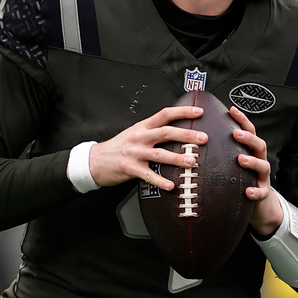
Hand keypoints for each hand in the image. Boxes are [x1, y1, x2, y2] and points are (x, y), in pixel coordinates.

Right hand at [88, 105, 207, 190]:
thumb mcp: (134, 133)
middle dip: (186, 135)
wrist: (94, 160)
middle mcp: (140, 137)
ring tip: (191, 162)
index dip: (182, 112)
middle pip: (166, 132)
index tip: (199, 112)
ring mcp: (134, 152)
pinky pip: (148, 175)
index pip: (165, 114)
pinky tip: (170, 185)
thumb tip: (176, 131)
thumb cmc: (118, 147)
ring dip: (177, 158)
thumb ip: (152, 131)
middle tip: (203, 139)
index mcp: (142, 126)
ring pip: (159, 154)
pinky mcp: (129, 168)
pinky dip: (160, 180)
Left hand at [230, 106, 283, 236]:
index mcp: (250, 151)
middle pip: (259, 145)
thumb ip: (220, 151)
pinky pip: (261, 192)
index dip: (242, 120)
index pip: (249, 131)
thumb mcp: (230, 163)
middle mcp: (259, 161)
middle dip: (248, 138)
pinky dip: (256, 191)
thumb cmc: (239, 179)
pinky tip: (248, 192)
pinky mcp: (262, 193)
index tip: (231, 110)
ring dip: (252, 162)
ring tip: (241, 160)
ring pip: (263, 166)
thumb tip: (196, 135)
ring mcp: (262, 177)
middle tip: (235, 134)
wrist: (256, 204)